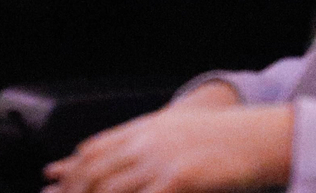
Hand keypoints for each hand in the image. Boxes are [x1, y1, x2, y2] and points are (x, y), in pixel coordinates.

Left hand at [43, 102, 292, 192]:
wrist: (263, 136)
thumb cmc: (226, 138)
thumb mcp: (179, 131)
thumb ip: (148, 141)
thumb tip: (119, 154)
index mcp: (147, 128)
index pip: (94, 148)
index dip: (70, 169)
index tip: (53, 183)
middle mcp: (147, 141)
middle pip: (95, 171)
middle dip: (73, 190)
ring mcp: (162, 161)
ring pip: (110, 188)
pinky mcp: (179, 179)